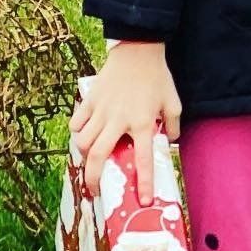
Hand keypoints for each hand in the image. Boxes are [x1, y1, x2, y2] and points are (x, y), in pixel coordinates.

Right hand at [71, 41, 181, 205]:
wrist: (138, 49)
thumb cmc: (157, 77)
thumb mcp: (173, 102)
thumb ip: (173, 125)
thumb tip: (169, 141)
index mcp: (143, 123)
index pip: (144, 160)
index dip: (144, 183)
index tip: (143, 201)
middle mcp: (120, 120)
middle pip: (100, 156)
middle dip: (94, 178)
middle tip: (95, 189)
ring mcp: (102, 110)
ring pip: (84, 141)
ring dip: (86, 154)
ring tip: (91, 158)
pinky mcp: (91, 100)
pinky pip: (77, 122)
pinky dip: (78, 131)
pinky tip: (83, 134)